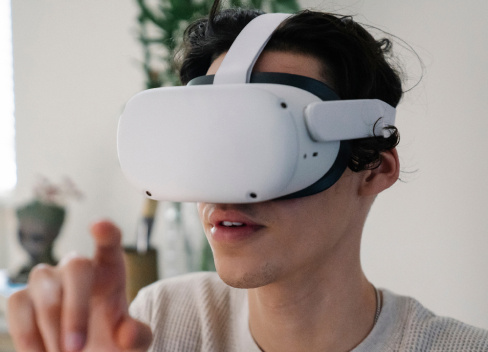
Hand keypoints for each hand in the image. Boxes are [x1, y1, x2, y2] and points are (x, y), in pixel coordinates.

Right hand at [7, 220, 152, 351]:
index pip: (110, 242)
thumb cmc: (113, 341)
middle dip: (75, 308)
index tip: (99, 226)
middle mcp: (79, 267)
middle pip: (76, 266)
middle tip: (76, 349)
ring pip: (43, 283)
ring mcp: (50, 279)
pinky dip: (27, 333)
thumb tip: (128, 334)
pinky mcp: (24, 297)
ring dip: (50, 324)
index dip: (106, 233)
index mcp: (110, 270)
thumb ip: (137, 337)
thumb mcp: (133, 343)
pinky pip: (17, 303)